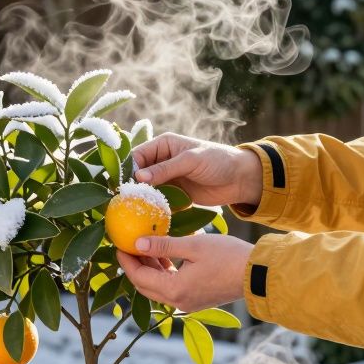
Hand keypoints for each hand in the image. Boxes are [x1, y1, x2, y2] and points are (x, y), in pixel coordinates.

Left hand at [117, 233, 253, 312]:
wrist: (258, 275)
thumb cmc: (228, 257)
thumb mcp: (193, 246)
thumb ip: (163, 245)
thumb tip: (136, 243)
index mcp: (174, 290)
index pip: (139, 277)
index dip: (126, 261)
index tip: (118, 244)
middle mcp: (177, 302)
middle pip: (144, 286)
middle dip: (133, 267)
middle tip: (126, 246)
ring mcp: (188, 303)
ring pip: (158, 288)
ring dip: (149, 270)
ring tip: (143, 247)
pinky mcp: (197, 300)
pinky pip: (171, 288)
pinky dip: (163, 274)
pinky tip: (164, 257)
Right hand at [132, 133, 261, 207]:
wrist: (240, 179)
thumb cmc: (218, 161)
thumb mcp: (191, 161)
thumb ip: (165, 168)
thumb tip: (139, 177)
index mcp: (163, 145)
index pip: (138, 156)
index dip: (129, 170)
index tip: (122, 186)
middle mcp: (162, 161)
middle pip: (139, 174)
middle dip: (132, 187)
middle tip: (124, 203)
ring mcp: (168, 179)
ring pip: (147, 189)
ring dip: (142, 200)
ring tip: (132, 213)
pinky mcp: (175, 195)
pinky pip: (159, 201)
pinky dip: (154, 209)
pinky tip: (147, 218)